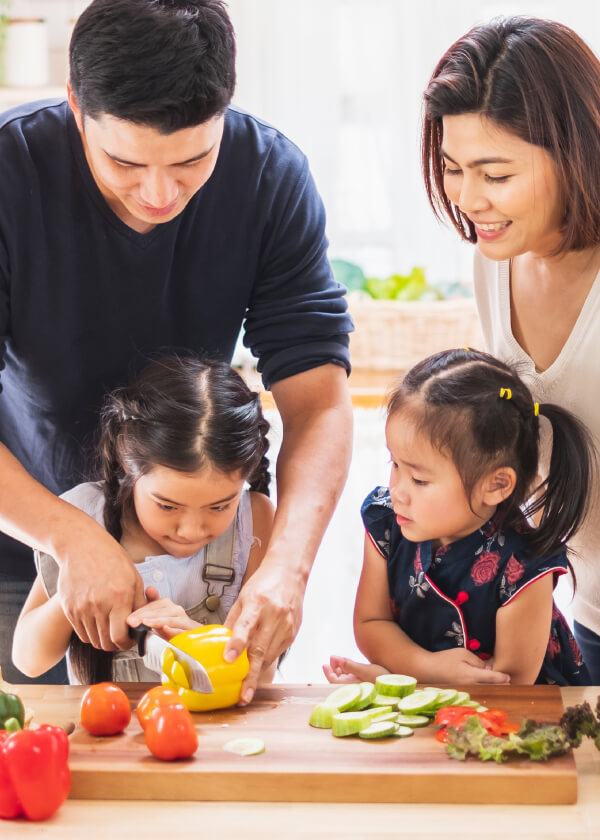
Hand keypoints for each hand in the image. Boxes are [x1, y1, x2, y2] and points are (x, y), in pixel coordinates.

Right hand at [56, 521, 145, 650]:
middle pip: (106, 643)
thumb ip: (139, 603)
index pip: (120, 637)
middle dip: (116, 643)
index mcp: (119, 598)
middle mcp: (98, 606)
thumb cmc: (112, 559)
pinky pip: (81, 633)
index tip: (130, 639)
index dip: (127, 643)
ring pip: (93, 640)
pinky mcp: (69, 608)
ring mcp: (81, 608)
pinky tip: (97, 622)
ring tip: (109, 627)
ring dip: (103, 639)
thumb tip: (143, 624)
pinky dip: (90, 633)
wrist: (81, 546)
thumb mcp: (134, 577)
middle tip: (120, 635)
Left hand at [127, 587, 197, 638]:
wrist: (188, 636)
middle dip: (145, 616)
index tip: (129, 619)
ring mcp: (184, 621)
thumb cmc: (171, 627)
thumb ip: (151, 604)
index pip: (152, 605)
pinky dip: (173, 631)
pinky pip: (181, 631)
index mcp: (167, 605)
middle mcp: (176, 610)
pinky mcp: (189, 632)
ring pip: (170, 619)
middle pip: (160, 611)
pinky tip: (165, 629)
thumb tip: (149, 588)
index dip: (140, 612)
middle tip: (132, 622)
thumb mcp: (157, 616)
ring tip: (146, 622)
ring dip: (157, 621)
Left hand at [224, 561, 302, 704]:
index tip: (227, 659)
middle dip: (251, 675)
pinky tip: (259, 666)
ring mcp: (286, 625)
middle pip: (260, 649)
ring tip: (247, 689)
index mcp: (257, 602)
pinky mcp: (293, 632)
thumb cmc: (264, 583)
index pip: (246, 626)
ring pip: (270, 655)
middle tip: (242, 696)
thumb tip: (221, 644)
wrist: (290, 573)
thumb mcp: (243, 597)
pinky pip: (277, 652)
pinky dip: (267, 661)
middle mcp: (274, 614)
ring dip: (258, 673)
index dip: (237, 644)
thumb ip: (234, 621)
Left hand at [323, 655, 389, 683]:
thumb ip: (348, 664)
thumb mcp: (364, 670)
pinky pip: (350, 678)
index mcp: (349, 688)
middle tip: (333, 657)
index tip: (324, 663)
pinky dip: (347, 671)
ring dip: (340, 669)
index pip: (332, 681)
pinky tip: (348, 664)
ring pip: (343, 678)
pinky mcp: (362, 685)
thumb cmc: (380, 681)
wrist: (396, 688)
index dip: (327, 672)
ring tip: (339, 659)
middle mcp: (351, 689)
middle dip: (333, 668)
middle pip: (336, 680)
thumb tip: (333, 657)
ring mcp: (357, 687)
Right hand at [426, 648, 509, 684]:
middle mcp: (471, 686)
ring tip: (502, 684)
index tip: (509, 677)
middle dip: (500, 685)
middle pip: (490, 687)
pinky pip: (477, 690)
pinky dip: (485, 688)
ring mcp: (467, 690)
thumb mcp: (462, 654)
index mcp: (471, 675)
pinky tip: (488, 685)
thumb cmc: (445, 659)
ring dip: (493, 687)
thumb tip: (488, 670)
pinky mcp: (463, 691)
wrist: (429, 669)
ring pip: (485, 690)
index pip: (491, 678)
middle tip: (510, 682)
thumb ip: (477, 662)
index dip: (501, 678)